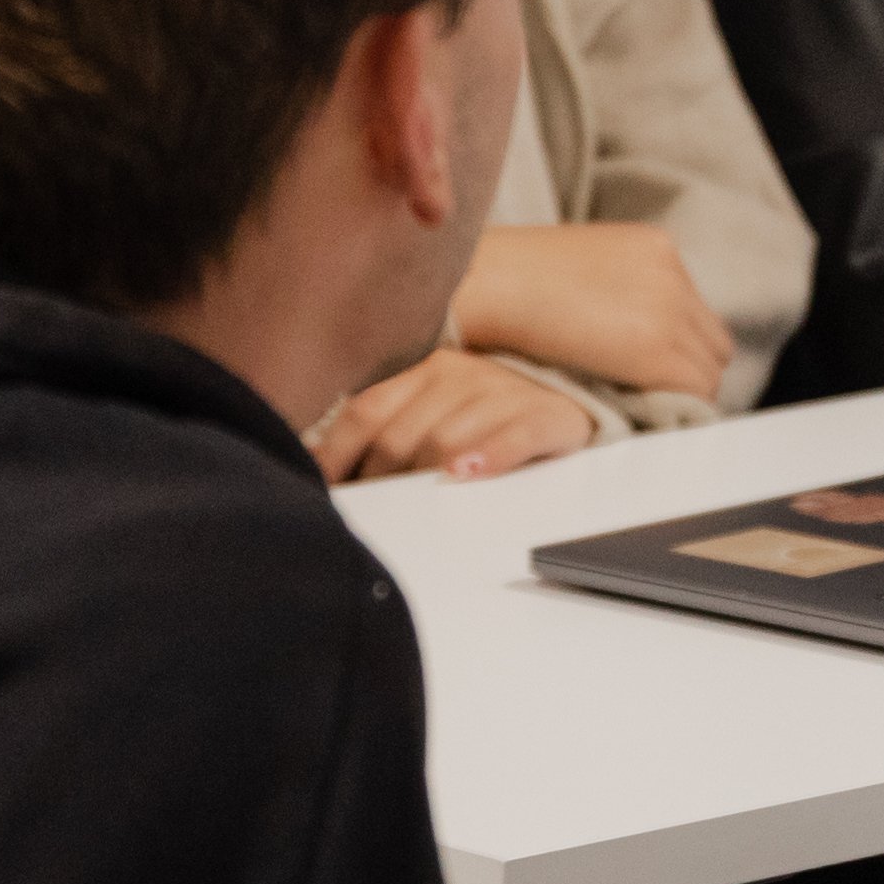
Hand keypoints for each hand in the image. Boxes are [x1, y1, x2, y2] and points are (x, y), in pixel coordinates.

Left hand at [313, 348, 610, 481]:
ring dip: (422, 477)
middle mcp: (460, 374)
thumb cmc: (486, 418)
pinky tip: (466, 475)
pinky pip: (513, 437)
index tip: (320, 486)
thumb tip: (319, 465)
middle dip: (379, 479)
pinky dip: (488, 457)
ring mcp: (503, 393)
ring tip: (406, 508)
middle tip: (370, 512)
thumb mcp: (434, 413)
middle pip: (402, 434)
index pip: (367, 411)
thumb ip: (386, 432)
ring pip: (448, 439)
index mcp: (424, 371)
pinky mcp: (545, 416)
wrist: (565, 401)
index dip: (337, 452)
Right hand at [437, 222, 730, 401]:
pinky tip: (639, 418)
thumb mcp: (571, 273)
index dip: (675, 350)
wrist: (480, 284)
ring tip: (640, 414)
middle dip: (685, 373)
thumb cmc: (500, 282)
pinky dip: (671, 408)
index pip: (693, 312)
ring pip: (707, 371)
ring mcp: (669, 306)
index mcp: (651, 246)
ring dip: (678, 394)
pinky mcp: (656, 345)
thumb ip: (609, 296)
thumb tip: (619, 338)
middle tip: (648, 402)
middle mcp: (670, 271)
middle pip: (711, 342)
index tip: (646, 375)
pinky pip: (689, 390)